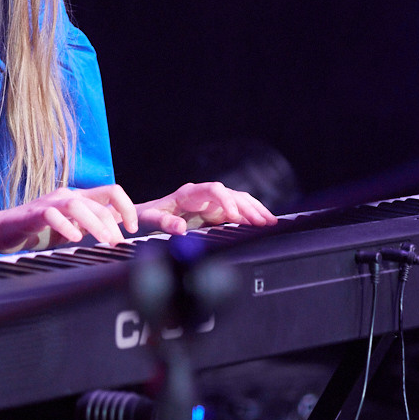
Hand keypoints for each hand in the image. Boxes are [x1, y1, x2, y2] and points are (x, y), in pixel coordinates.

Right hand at [0, 184, 139, 252]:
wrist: (2, 231)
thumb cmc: (37, 232)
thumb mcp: (71, 229)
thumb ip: (91, 226)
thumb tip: (118, 229)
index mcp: (79, 198)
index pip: (111, 192)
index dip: (127, 207)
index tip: (133, 228)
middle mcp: (66, 196)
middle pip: (98, 202)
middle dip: (113, 223)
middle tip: (118, 244)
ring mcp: (50, 202)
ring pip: (78, 205)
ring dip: (95, 223)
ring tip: (104, 241)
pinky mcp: (33, 213)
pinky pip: (52, 215)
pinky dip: (66, 227)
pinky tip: (74, 239)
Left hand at [136, 180, 276, 234]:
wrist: (147, 216)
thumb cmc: (148, 216)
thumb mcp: (150, 219)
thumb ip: (164, 223)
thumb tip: (180, 229)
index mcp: (189, 193)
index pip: (214, 190)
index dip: (226, 201)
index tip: (235, 217)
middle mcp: (204, 195)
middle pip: (231, 195)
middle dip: (248, 208)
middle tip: (263, 223)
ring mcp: (212, 202)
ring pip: (238, 201)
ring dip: (255, 210)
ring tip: (271, 222)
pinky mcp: (216, 212)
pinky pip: (237, 210)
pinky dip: (251, 215)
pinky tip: (264, 222)